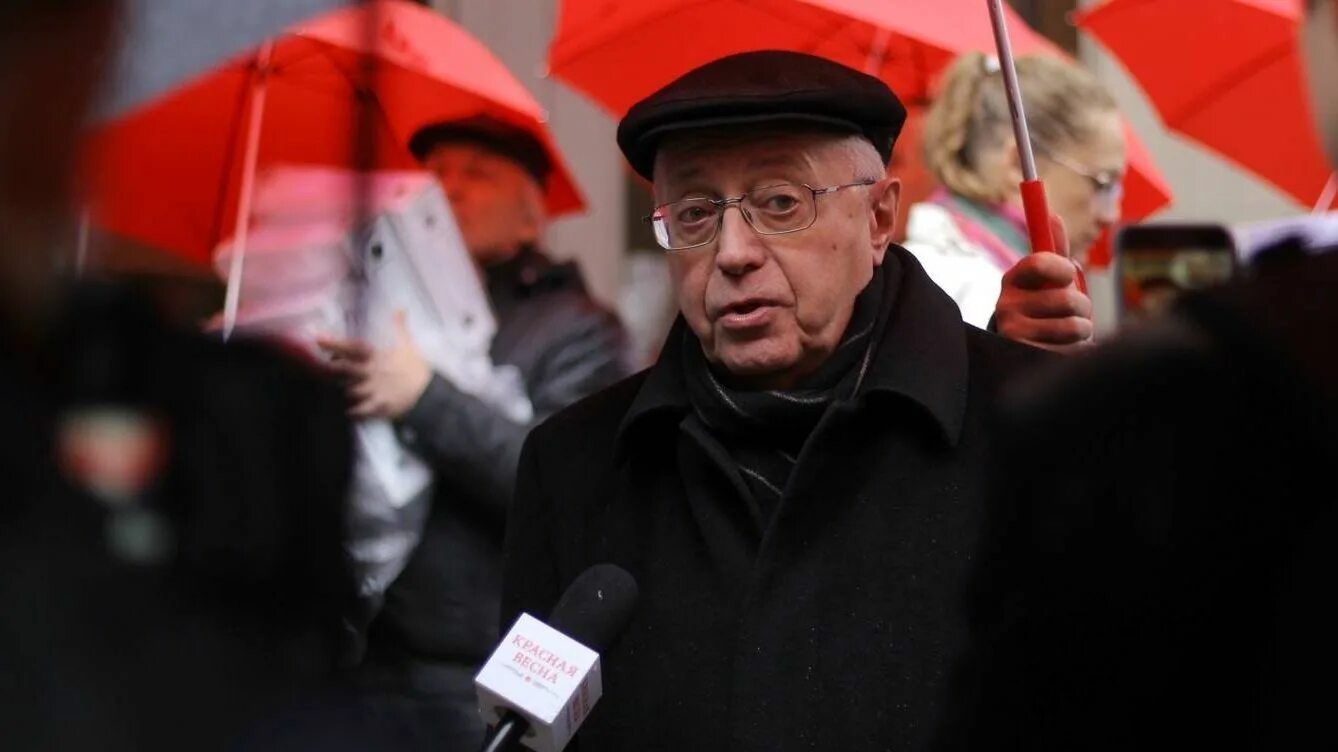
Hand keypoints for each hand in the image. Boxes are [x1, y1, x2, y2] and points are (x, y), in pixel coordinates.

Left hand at [317, 311, 431, 419]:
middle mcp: (370, 373)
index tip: (317, 339)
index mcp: (376, 357)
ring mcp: (372, 390)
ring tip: (338, 388)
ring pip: (348, 390)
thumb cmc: (415, 368)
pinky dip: (352, 412)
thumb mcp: (408, 344)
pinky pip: (359, 410)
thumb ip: (399, 327)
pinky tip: (348, 411)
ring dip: (342, 389)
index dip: (333, 343)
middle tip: (324, 365)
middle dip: (331, 367)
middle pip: (344, 369)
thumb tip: (399, 309)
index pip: (351, 347)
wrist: (427, 393)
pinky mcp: (377, 406)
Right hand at [994, 216, 1093, 350]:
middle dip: (1082, 306)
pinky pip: (1070, 350)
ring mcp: (1014, 334)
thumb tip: (1054, 216)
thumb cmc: (1042, 308)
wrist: (1021, 351)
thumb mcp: (1046, 280)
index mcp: (1013, 280)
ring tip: (1068, 333)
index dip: (1062, 268)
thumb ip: (1055, 251)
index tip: (1068, 276)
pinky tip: (1062, 350)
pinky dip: (1075, 350)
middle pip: (1067, 298)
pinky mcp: (1026, 358)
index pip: (1039, 262)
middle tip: (1073, 311)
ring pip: (1074, 326)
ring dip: (1082, 330)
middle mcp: (1006, 306)